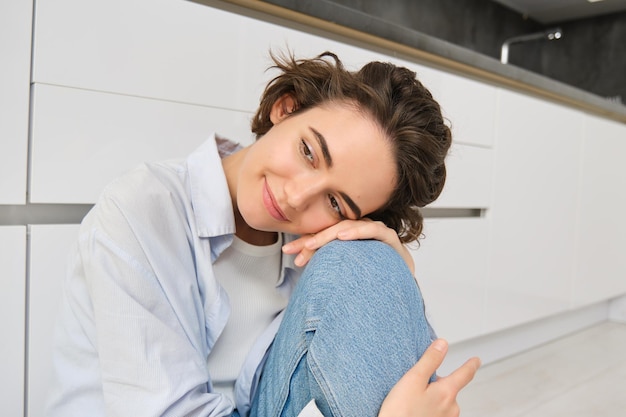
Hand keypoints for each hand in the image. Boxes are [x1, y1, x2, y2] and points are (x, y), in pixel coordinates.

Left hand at [282, 219, 414, 273]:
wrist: (404, 285)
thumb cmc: (375, 280)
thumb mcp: (346, 278)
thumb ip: (327, 272)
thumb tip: (299, 273)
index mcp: (348, 240)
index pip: (324, 237)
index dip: (305, 243)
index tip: (289, 252)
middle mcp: (360, 233)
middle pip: (333, 231)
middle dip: (313, 240)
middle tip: (297, 249)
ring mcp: (375, 233)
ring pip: (349, 227)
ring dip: (330, 234)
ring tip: (315, 242)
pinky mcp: (390, 237)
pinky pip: (373, 230)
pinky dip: (357, 231)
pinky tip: (343, 235)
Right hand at [378, 339, 480, 416]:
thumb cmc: (401, 411)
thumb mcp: (413, 379)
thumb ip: (430, 360)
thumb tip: (442, 344)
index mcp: (447, 392)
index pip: (465, 374)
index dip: (470, 365)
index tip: (476, 360)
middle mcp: (452, 408)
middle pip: (449, 388)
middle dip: (437, 383)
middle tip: (417, 385)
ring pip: (443, 401)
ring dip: (433, 397)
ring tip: (413, 401)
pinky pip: (438, 412)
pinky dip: (430, 408)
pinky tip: (415, 410)